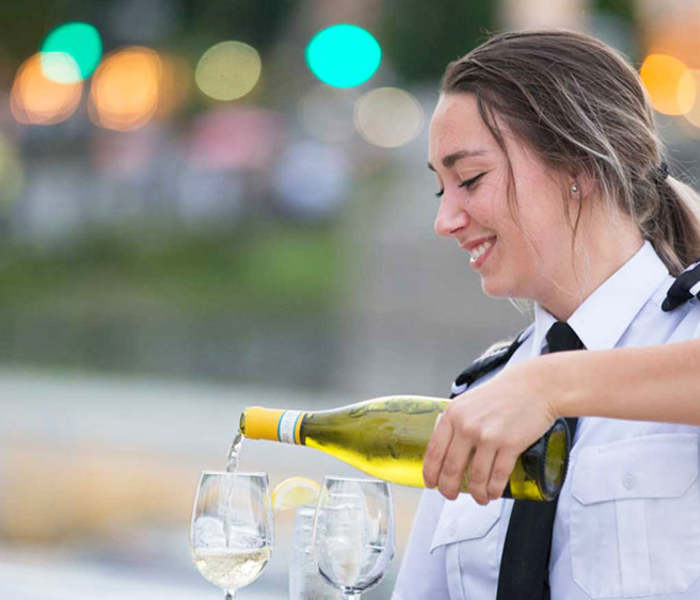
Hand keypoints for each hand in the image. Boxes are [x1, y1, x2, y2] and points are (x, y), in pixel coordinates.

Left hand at [423, 358, 559, 503]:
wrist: (535, 386)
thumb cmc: (503, 393)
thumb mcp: (468, 401)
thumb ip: (455, 420)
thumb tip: (445, 444)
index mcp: (453, 414)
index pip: (434, 450)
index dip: (431, 472)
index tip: (431, 483)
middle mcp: (467, 426)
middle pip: (451, 468)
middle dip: (449, 488)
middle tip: (451, 495)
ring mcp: (488, 436)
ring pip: (475, 477)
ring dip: (476, 493)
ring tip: (479, 498)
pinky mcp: (510, 444)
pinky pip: (498, 476)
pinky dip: (493, 490)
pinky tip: (493, 493)